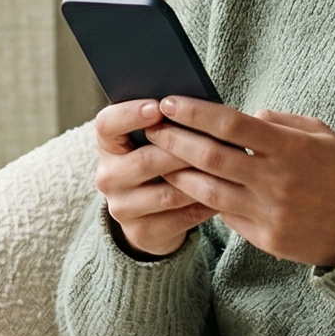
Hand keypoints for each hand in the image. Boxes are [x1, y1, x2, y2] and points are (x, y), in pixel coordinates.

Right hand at [90, 100, 217, 257]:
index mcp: (108, 145)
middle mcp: (107, 176)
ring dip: (199, 182)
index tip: (158, 106)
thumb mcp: (154, 140)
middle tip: (213, 141)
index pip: (107, 124)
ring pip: (166, 193)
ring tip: (227, 171)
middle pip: (143, 160)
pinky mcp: (140, 232)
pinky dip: (203, 207)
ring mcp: (121, 207)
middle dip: (181, 150)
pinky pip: (178, 219)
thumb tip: (195, 103)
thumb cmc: (160, 162)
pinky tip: (224, 196)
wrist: (151, 214)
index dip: (130, 114)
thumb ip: (167, 122)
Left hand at [147, 96, 334, 266]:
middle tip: (153, 128)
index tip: (170, 102)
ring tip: (159, 158)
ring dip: (178, 173)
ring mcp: (270, 213)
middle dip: (175, 140)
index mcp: (290, 149)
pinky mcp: (266, 239)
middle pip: (211, 157)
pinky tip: (186, 186)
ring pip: (208, 191)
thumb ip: (281, 122)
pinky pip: (225, 215)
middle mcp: (277, 181)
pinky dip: (204, 199)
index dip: (195, 112)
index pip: (231, 124)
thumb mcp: (323, 135)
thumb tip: (246, 114)